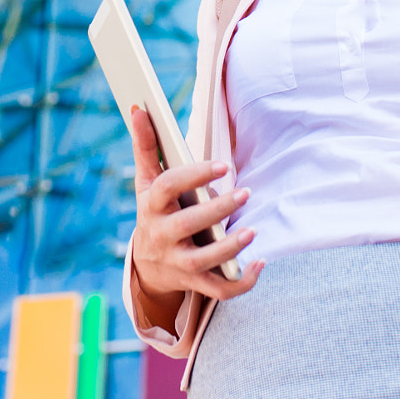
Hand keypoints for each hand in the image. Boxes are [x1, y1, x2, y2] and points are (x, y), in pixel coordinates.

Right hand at [127, 106, 263, 322]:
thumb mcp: (146, 182)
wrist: (148, 266)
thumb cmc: (154, 212)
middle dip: (218, 210)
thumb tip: (139, 109)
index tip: (222, 165)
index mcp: (152, 207)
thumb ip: (146, 147)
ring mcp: (178, 262)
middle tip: (245, 192)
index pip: (168, 188)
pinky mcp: (194, 282)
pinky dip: (242, 282)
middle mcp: (162, 236)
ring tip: (253, 230)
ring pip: (204, 261)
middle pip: (188, 225)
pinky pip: (219, 289)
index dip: (194, 176)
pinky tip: (260, 264)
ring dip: (230, 248)